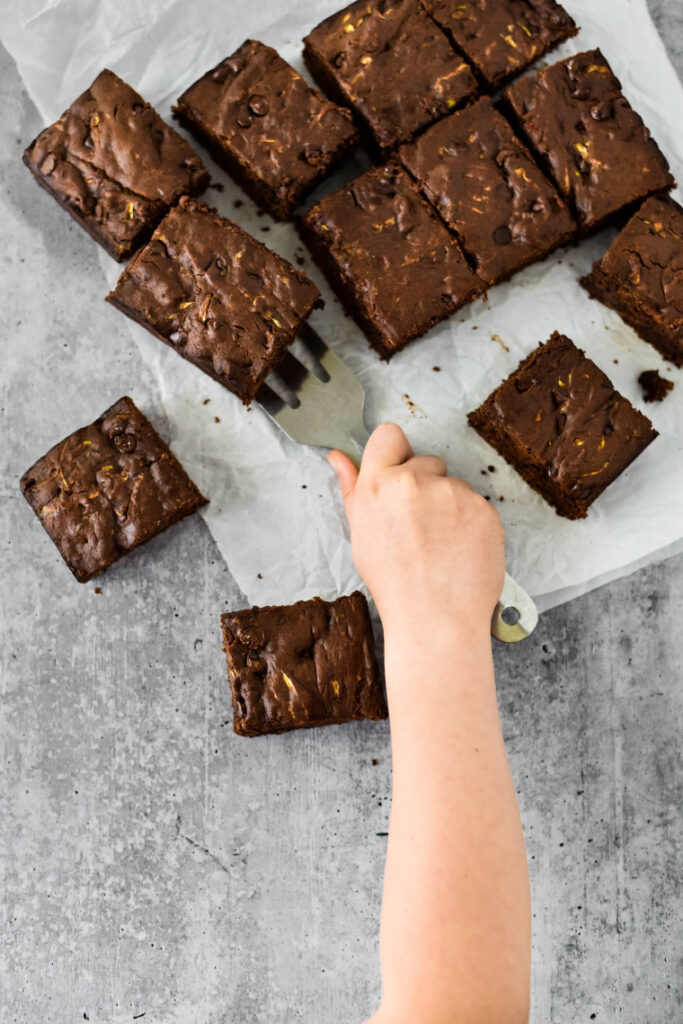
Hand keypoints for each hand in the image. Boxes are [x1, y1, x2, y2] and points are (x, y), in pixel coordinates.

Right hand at [328, 423, 504, 635]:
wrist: (436, 619)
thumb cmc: (394, 583)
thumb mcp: (361, 535)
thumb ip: (352, 490)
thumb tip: (337, 457)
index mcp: (379, 485)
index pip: (389, 436)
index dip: (395, 454)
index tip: (399, 474)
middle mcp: (416, 482)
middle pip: (426, 461)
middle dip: (425, 485)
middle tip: (420, 526)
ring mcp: (454, 494)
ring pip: (453, 485)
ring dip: (449, 506)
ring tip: (441, 544)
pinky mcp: (484, 509)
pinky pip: (477, 505)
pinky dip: (471, 523)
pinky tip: (460, 550)